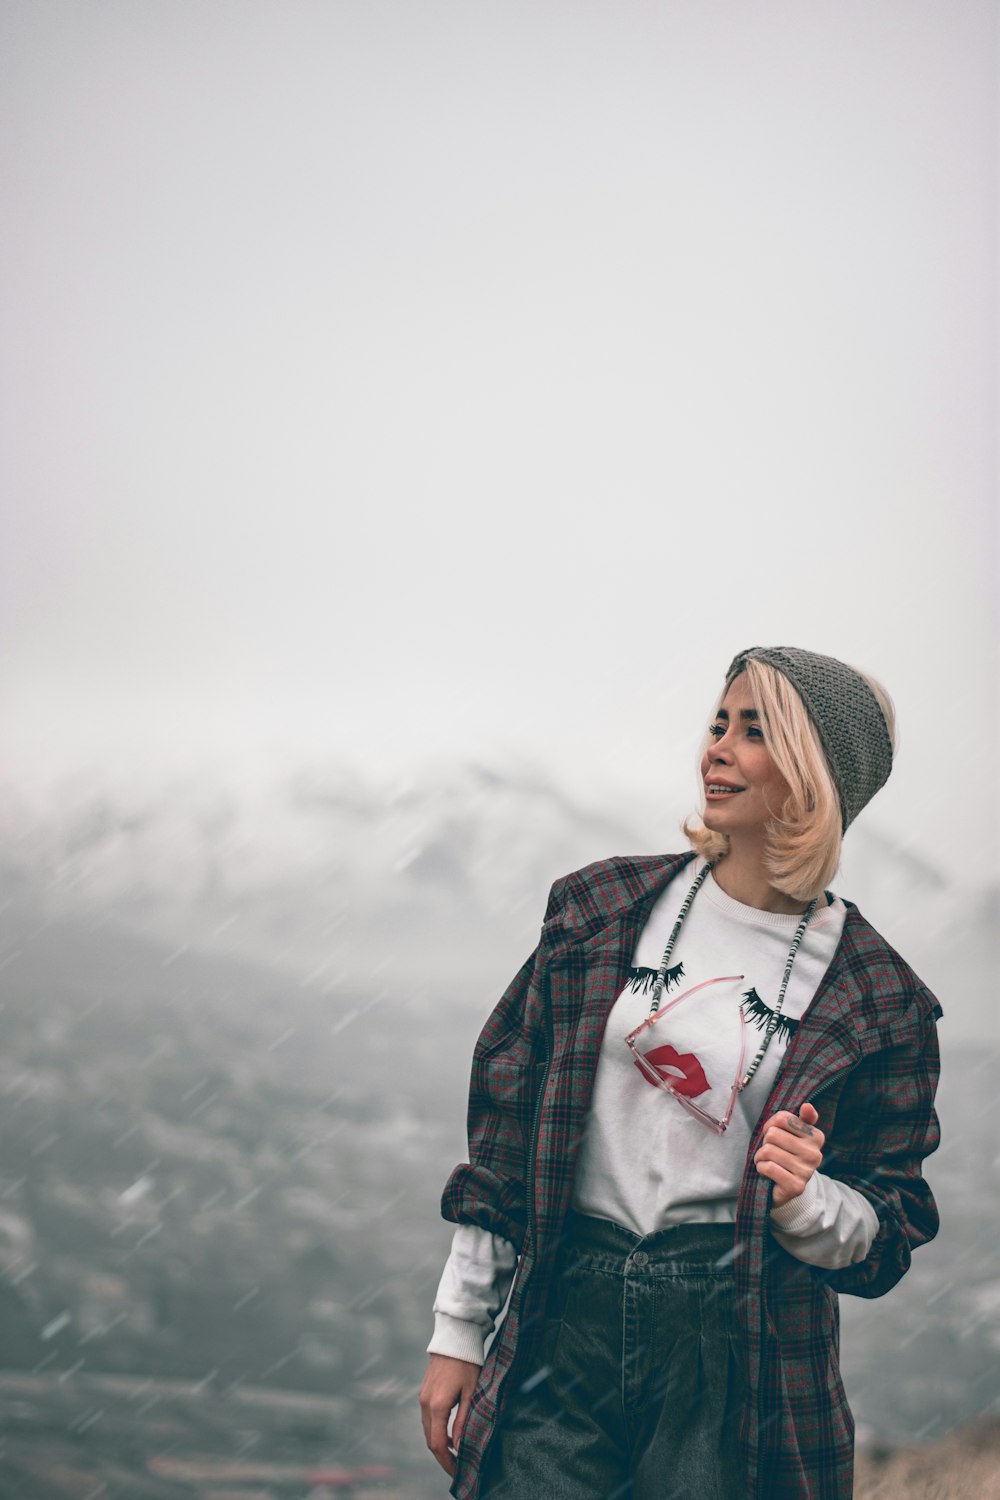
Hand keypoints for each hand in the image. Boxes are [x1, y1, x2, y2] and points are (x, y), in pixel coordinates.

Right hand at [419, 1353, 480, 1476]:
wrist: (454, 1338)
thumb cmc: (467, 1363)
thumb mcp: (471, 1393)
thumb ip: (463, 1420)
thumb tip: (458, 1446)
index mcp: (437, 1405)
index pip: (438, 1444)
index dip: (447, 1462)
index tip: (458, 1472)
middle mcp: (425, 1403)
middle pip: (430, 1440)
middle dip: (443, 1457)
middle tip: (458, 1467)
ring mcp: (422, 1397)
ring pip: (427, 1430)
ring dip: (439, 1444)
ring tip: (456, 1454)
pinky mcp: (424, 1392)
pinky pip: (427, 1419)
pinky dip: (436, 1431)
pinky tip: (449, 1434)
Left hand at [753, 1101, 824, 1206]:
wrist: (787, 1187)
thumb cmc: (786, 1153)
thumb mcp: (794, 1133)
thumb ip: (801, 1118)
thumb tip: (807, 1106)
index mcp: (816, 1136)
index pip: (782, 1118)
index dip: (770, 1126)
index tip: (774, 1134)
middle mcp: (815, 1154)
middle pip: (773, 1135)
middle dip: (765, 1143)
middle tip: (770, 1151)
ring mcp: (807, 1171)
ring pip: (768, 1151)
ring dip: (760, 1156)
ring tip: (767, 1161)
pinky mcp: (796, 1186)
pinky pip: (768, 1168)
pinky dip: (761, 1168)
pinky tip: (766, 1172)